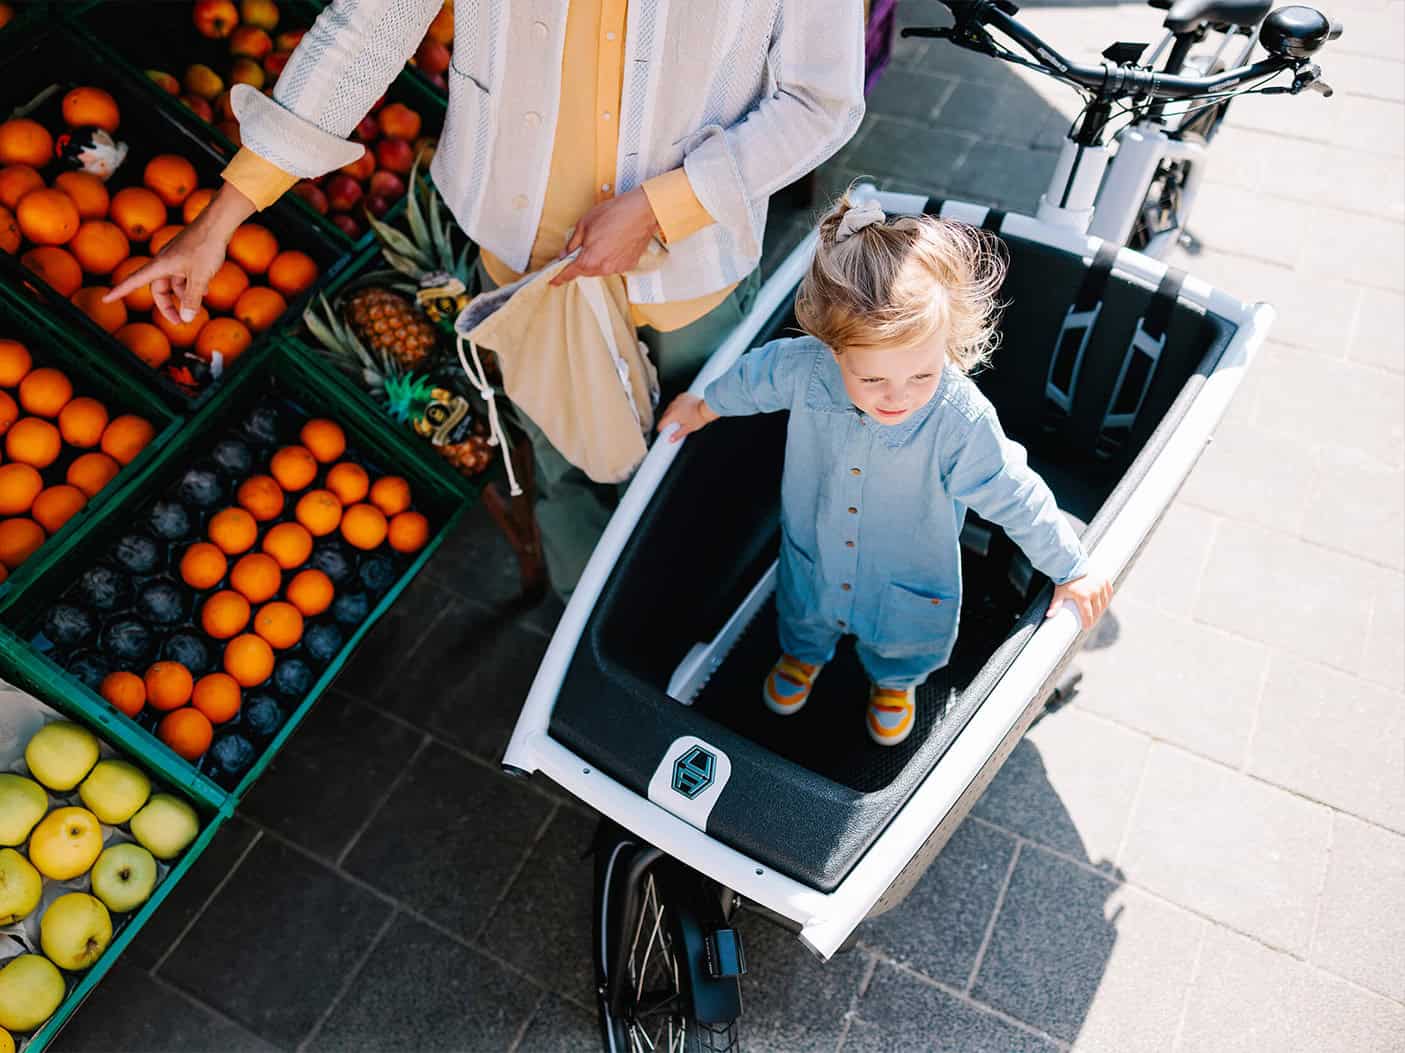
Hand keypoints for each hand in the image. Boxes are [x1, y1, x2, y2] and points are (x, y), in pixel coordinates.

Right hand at [104, 182, 256, 325]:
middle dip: (167, 306)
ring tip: (200, 305)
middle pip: (158, 288)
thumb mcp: (199, 277)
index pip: (134, 280)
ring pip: (174, 282)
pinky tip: (205, 291)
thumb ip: (192, 298)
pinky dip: (192, 285)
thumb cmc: (205, 247)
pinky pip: (184, 275)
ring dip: (184, 295)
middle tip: (180, 322)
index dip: (120, 291)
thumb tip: (186, 318)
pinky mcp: (188, 255)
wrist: (217, 222)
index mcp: (160, 265)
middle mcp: (164, 261)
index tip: (106, 299)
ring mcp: (176, 257)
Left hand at [550, 187, 660, 285]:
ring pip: (598, 270)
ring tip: (601, 241)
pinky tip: (612, 244)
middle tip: (580, 249)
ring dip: (595, 260)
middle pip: (584, 271)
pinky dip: (608, 258)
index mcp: (589, 259)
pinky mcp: (628, 265)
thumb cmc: (614, 214)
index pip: (569, 273)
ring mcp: (617, 268)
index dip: (559, 278)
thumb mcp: (584, 223)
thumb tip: (565, 253)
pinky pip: (612, 266)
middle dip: (579, 263)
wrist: (642, 212)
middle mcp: (603, 268)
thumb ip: (572, 243)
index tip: (553, 281)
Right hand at [658, 394, 717, 442]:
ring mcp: (678, 400)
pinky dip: (677, 405)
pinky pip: (677, 401)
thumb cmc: (698, 418)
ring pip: (670, 407)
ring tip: (677, 417)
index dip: (661, 428)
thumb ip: (677, 435)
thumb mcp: (687, 429)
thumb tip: (671, 439)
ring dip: (671, 412)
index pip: (662, 422)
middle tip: (670, 425)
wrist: (706, 408)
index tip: (661, 430)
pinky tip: (682, 409)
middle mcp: (673, 406)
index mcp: (673, 415)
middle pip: (665, 414)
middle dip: (666, 420)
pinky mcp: (683, 396)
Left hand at [1047, 573, 1112, 628]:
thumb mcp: (1059, 592)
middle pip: (1097, 611)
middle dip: (1094, 619)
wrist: (1072, 563)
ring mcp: (1101, 586)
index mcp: (1084, 596)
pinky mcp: (1105, 581)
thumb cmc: (1065, 579)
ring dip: (1101, 611)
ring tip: (1096, 616)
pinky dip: (1106, 600)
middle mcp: (1095, 591)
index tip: (1086, 628)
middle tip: (1090, 623)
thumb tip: (1048, 615)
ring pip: (1104, 604)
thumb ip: (1055, 604)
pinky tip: (1103, 605)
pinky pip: (1109, 594)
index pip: (1088, 615)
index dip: (1088, 623)